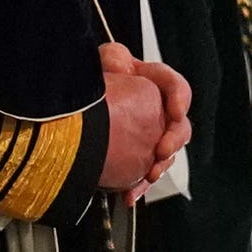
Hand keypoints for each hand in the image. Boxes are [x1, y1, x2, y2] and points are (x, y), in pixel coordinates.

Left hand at [94, 41, 193, 192]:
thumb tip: (122, 67)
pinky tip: (130, 194)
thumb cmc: (94, 79)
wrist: (73, 109)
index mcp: (153, 84)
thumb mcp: (103, 61)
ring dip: (160, 166)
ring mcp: (149, 136)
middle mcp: (157, 111)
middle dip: (174, 140)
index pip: (175, 86)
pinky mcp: (138, 156)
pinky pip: (144, 172)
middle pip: (179, 126)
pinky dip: (139, 185)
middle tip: (162, 150)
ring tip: (149, 174)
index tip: (175, 111)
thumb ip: (113, 57)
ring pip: (166, 154)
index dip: (179, 98)